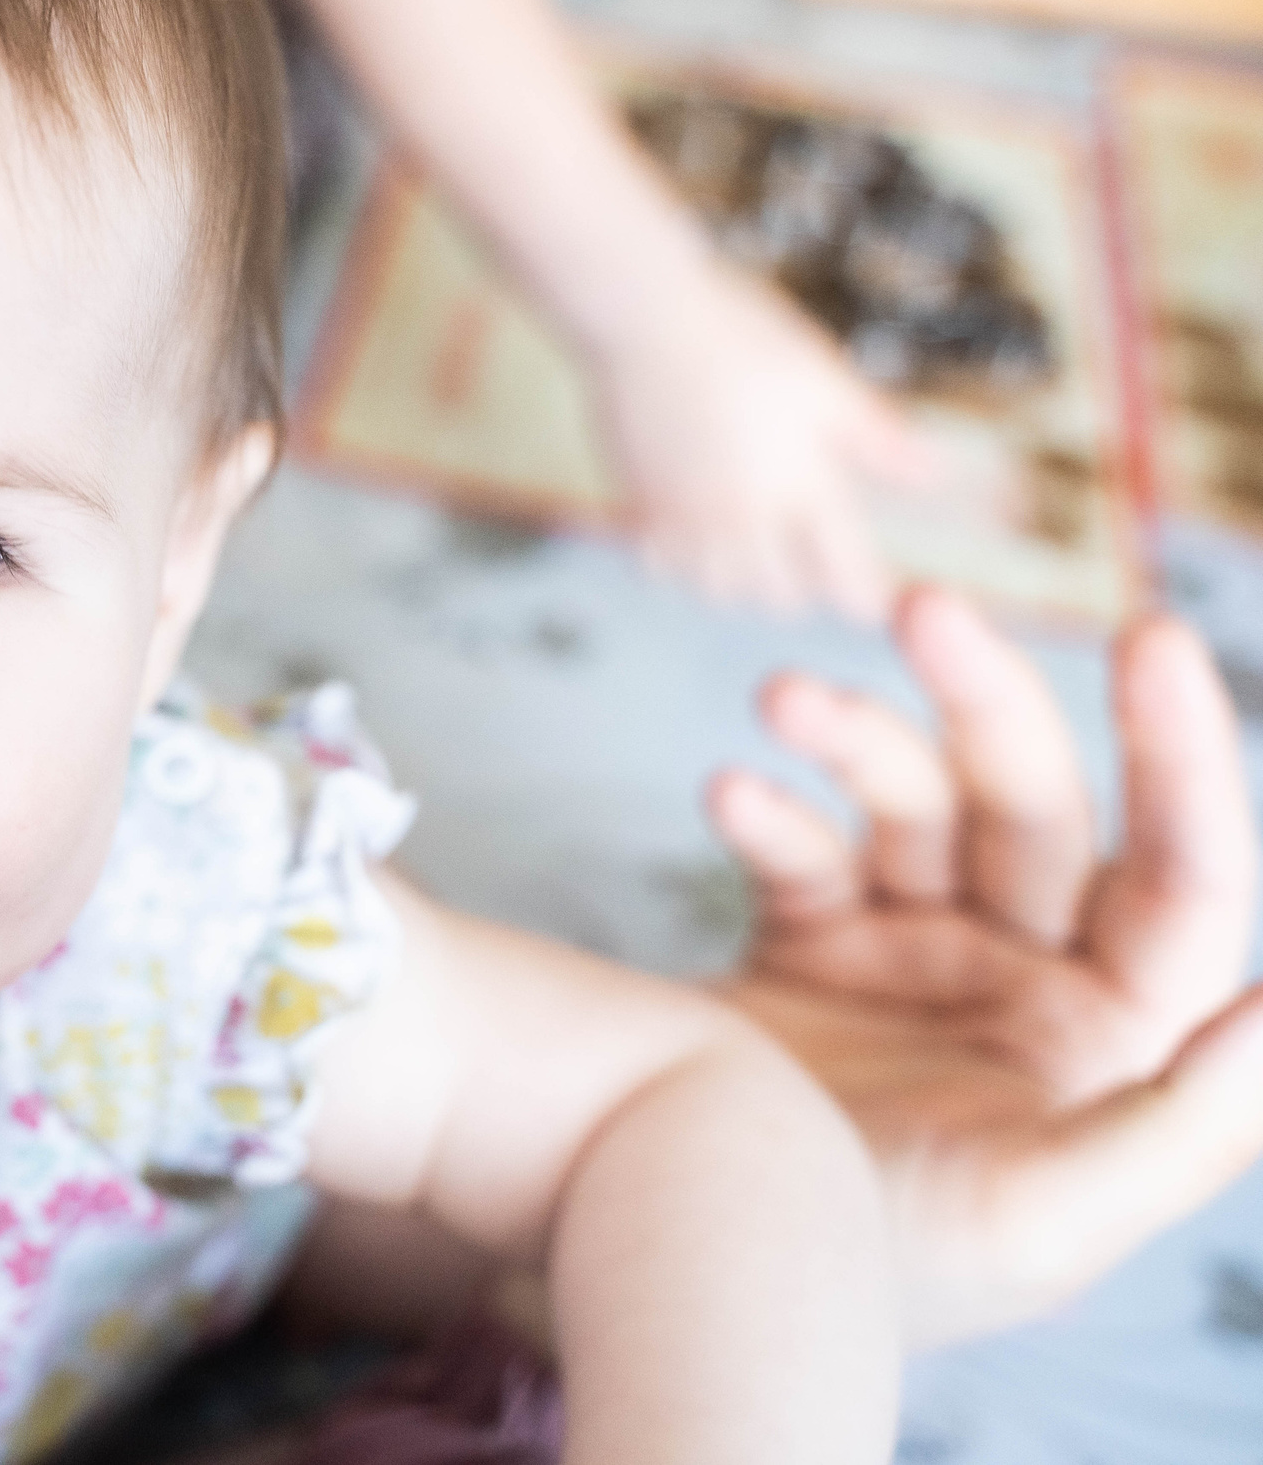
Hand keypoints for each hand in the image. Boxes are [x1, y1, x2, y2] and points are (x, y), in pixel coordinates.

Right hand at [588, 263, 928, 622]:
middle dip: (805, 582)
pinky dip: (684, 562)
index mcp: (801, 488)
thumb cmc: (740, 336)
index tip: (871, 585)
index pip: (847, 581)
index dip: (867, 593)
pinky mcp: (638, 508)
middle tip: (810, 548)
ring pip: (720, 591)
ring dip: (743, 579)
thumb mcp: (824, 380)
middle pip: (783, 598)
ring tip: (753, 540)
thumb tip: (936, 477)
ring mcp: (685, 519)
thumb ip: (877, 439)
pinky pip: (664, 567)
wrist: (644, 318)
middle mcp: (742, 518)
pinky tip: (696, 528)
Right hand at [710, 587, 1262, 1345]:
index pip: (1184, 874)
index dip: (1182, 755)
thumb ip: (1187, 1120)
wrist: (692, 1270)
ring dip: (854, 733)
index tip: (1150, 639)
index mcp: (1119, 1031)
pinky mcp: (806, 944)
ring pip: (910, 802)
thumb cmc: (894, 1269)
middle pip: (1034, 803)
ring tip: (784, 697)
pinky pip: (799, 849)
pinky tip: (729, 793)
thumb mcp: (1052, 1219)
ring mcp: (914, 950)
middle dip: (988, 698)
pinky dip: (767, 811)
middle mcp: (1030, 972)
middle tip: (927, 607)